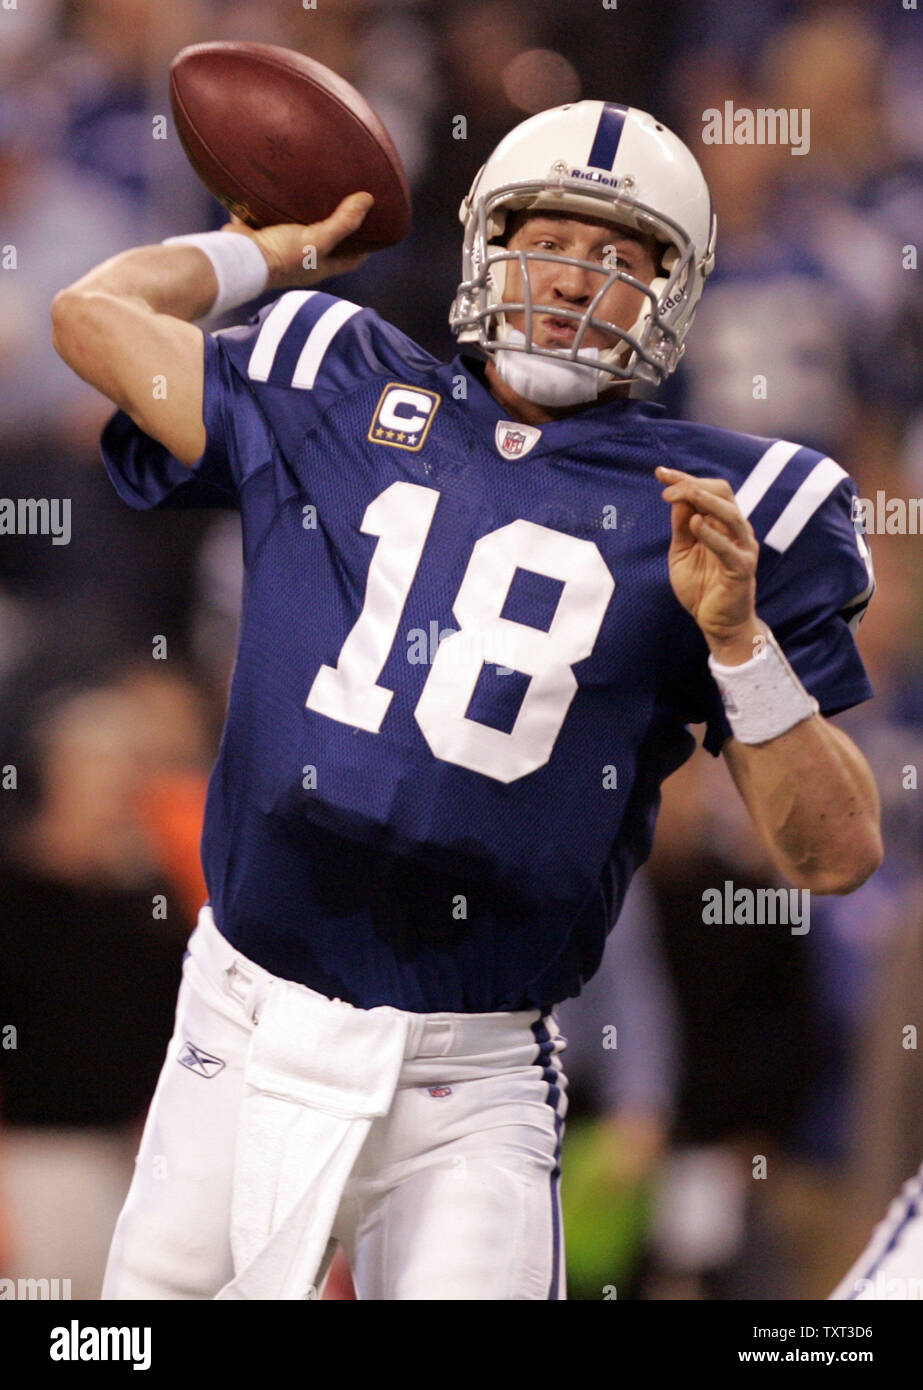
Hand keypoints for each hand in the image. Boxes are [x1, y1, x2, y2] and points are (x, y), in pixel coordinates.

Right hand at [220, 191, 374, 288]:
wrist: (238, 258)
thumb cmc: (281, 256)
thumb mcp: (317, 240)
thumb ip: (342, 222)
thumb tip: (368, 200)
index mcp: (319, 266)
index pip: (351, 259)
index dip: (366, 247)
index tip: (379, 229)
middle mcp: (302, 259)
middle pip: (326, 242)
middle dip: (338, 226)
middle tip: (350, 202)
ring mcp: (280, 246)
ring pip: (298, 227)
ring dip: (306, 212)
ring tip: (319, 188)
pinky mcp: (260, 233)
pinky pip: (270, 215)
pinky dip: (275, 202)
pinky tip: (282, 183)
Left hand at [655, 465, 760, 661]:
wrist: (717, 623)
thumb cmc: (701, 587)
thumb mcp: (682, 552)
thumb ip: (681, 528)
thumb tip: (675, 498)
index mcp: (721, 523)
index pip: (707, 491)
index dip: (684, 479)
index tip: (660, 472)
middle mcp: (736, 530)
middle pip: (721, 493)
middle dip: (692, 485)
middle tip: (666, 488)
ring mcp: (742, 547)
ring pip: (730, 513)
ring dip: (704, 500)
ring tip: (683, 494)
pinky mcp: (742, 567)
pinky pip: (729, 547)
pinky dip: (712, 533)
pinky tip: (695, 524)